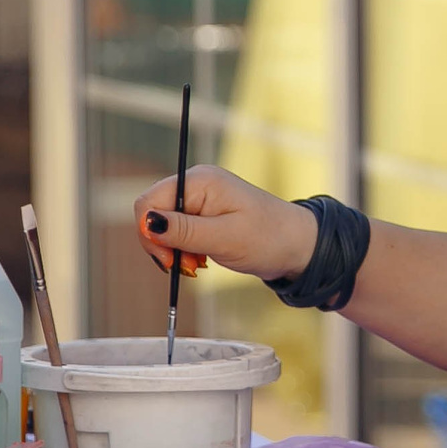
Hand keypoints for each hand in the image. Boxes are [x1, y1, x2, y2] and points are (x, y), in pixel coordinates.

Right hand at [132, 165, 319, 279]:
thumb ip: (183, 230)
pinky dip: (184, 249)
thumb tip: (148, 221)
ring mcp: (199, 199)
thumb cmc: (268, 239)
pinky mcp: (203, 214)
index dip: (150, 233)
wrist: (297, 245)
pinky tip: (201, 259)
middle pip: (152, 213)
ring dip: (174, 250)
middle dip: (162, 244)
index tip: (170, 261)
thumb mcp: (224, 238)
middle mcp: (196, 184)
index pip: (149, 201)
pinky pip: (178, 231)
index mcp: (199, 181)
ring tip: (199, 264)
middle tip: (188, 266)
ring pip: (162, 225)